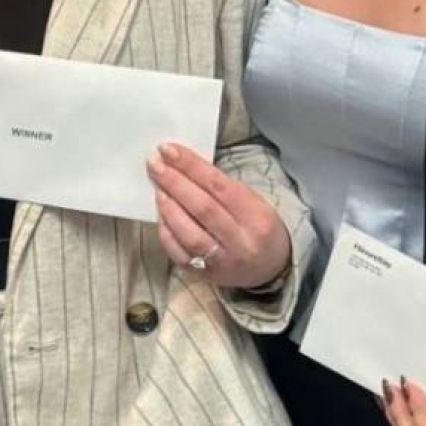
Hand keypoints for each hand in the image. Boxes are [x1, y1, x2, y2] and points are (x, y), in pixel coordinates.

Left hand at [146, 142, 293, 292]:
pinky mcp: (205, 275)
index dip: (191, 166)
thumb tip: (182, 166)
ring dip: (168, 207)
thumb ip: (221, 187)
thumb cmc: (258, 228)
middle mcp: (241, 243)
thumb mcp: (254, 203)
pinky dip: (166, 231)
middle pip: (202, 208)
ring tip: (157, 187)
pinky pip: (179, 254)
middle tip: (155, 164)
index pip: (219, 186)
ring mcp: (222, 262)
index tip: (169, 150)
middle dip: (174, 182)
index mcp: (257, 219)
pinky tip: (160, 213)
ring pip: (189, 234)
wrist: (271, 268)